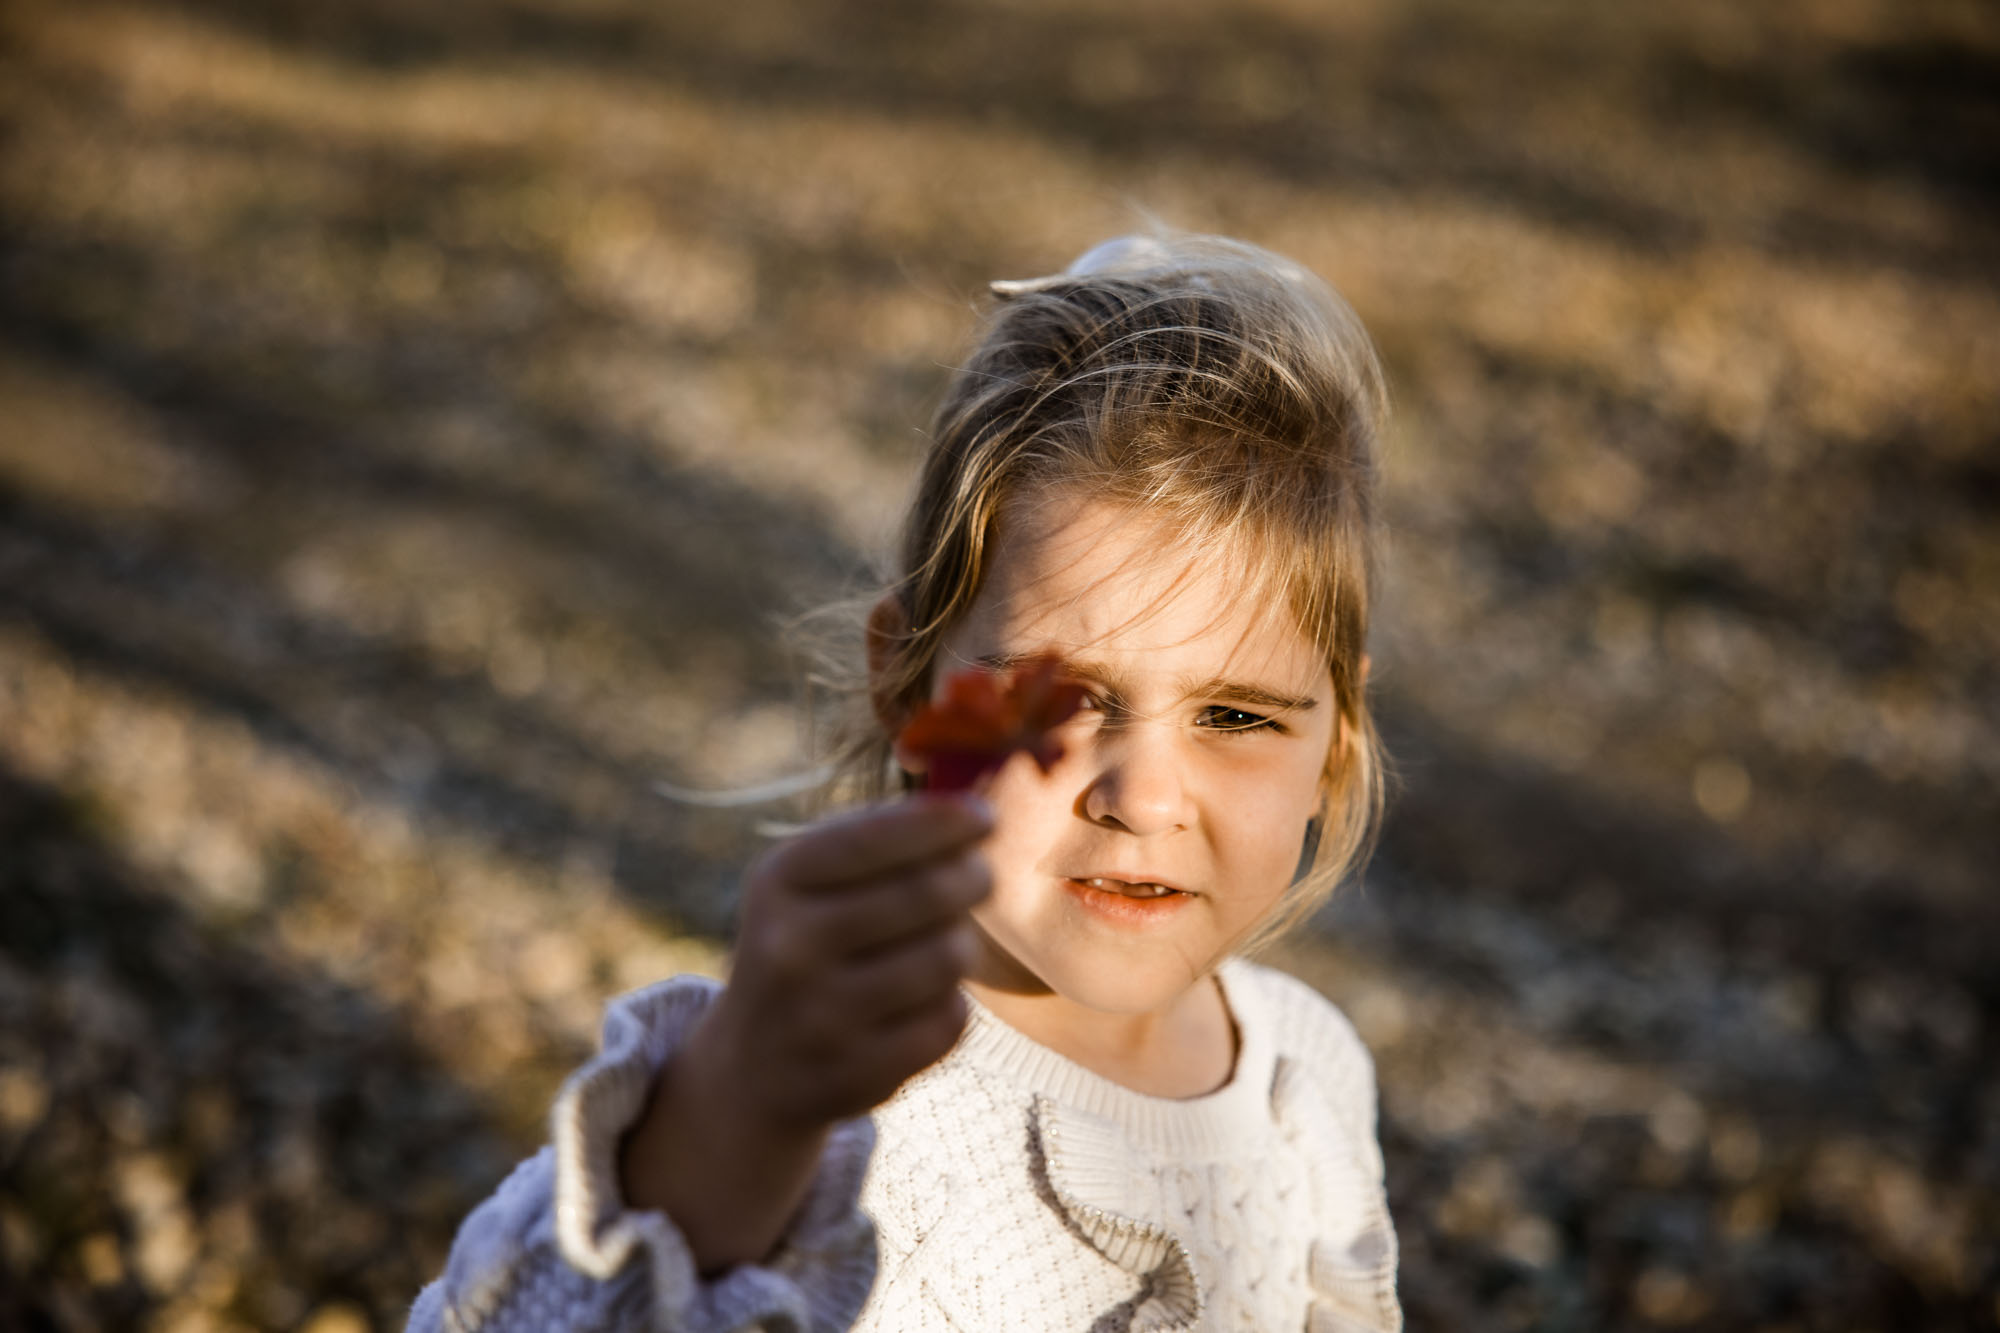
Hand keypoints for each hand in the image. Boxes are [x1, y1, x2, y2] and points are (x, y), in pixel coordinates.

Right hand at [620, 793, 991, 1269]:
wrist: (753, 1066)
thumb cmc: (805, 942)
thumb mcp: (809, 880)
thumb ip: (880, 836)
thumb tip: (971, 808)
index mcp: (778, 883)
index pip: (877, 837)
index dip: (945, 822)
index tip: (985, 816)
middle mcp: (790, 947)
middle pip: (929, 894)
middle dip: (972, 876)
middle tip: (978, 875)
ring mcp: (821, 1016)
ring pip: (948, 957)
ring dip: (962, 943)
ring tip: (945, 939)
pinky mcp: (857, 1074)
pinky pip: (949, 1019)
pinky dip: (951, 1003)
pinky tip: (925, 999)